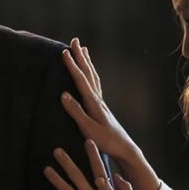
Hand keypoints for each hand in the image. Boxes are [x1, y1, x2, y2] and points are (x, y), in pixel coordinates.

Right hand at [61, 38, 160, 189]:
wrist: (124, 148)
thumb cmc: (106, 141)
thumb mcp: (89, 129)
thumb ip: (76, 112)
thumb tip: (63, 94)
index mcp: (93, 102)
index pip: (81, 80)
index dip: (72, 65)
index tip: (65, 51)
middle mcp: (98, 99)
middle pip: (88, 73)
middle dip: (81, 56)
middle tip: (75, 40)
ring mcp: (101, 102)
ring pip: (93, 76)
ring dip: (87, 62)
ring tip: (84, 50)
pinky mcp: (101, 108)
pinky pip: (95, 84)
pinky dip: (91, 74)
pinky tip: (90, 75)